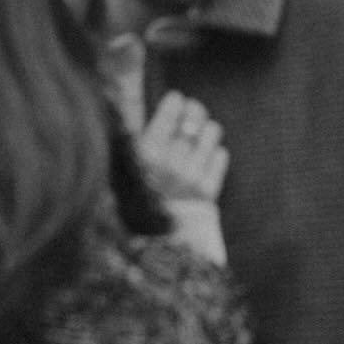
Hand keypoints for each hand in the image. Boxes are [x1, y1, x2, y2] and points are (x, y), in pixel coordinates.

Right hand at [135, 92, 230, 262]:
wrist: (152, 244)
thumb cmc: (133, 200)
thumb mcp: (123, 169)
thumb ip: (132, 140)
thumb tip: (134, 106)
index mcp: (145, 155)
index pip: (170, 112)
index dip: (176, 101)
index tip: (177, 100)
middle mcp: (170, 164)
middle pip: (194, 117)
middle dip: (194, 110)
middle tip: (192, 111)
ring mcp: (191, 177)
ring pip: (211, 133)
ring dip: (206, 131)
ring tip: (199, 136)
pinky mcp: (207, 191)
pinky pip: (221, 156)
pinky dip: (215, 153)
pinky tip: (205, 158)